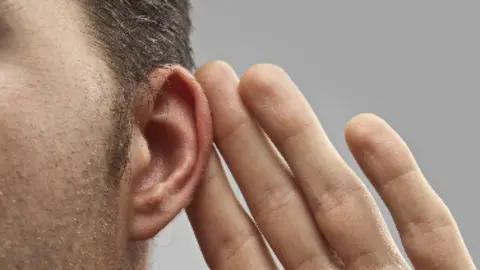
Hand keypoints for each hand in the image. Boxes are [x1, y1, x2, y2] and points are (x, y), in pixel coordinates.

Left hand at [186, 62, 475, 269]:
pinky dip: (400, 178)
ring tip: (264, 81)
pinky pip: (427, 229)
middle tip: (217, 80)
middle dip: (247, 141)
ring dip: (304, 139)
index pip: (235, 244)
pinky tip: (363, 128)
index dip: (209, 183)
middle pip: (283, 209)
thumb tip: (185, 241)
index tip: (188, 126)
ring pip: (343, 204)